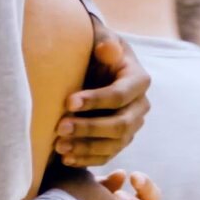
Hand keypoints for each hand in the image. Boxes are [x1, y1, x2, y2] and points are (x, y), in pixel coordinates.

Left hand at [54, 18, 150, 167]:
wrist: (98, 65)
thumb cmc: (97, 50)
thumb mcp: (101, 39)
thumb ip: (105, 43)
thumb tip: (106, 49)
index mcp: (139, 80)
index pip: (119, 95)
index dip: (95, 101)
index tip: (68, 102)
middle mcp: (141, 106)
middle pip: (120, 125)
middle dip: (89, 128)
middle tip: (60, 128)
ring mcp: (133, 126)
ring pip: (114, 144)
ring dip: (86, 148)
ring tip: (59, 146)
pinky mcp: (121, 141)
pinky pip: (107, 155)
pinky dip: (87, 159)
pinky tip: (67, 159)